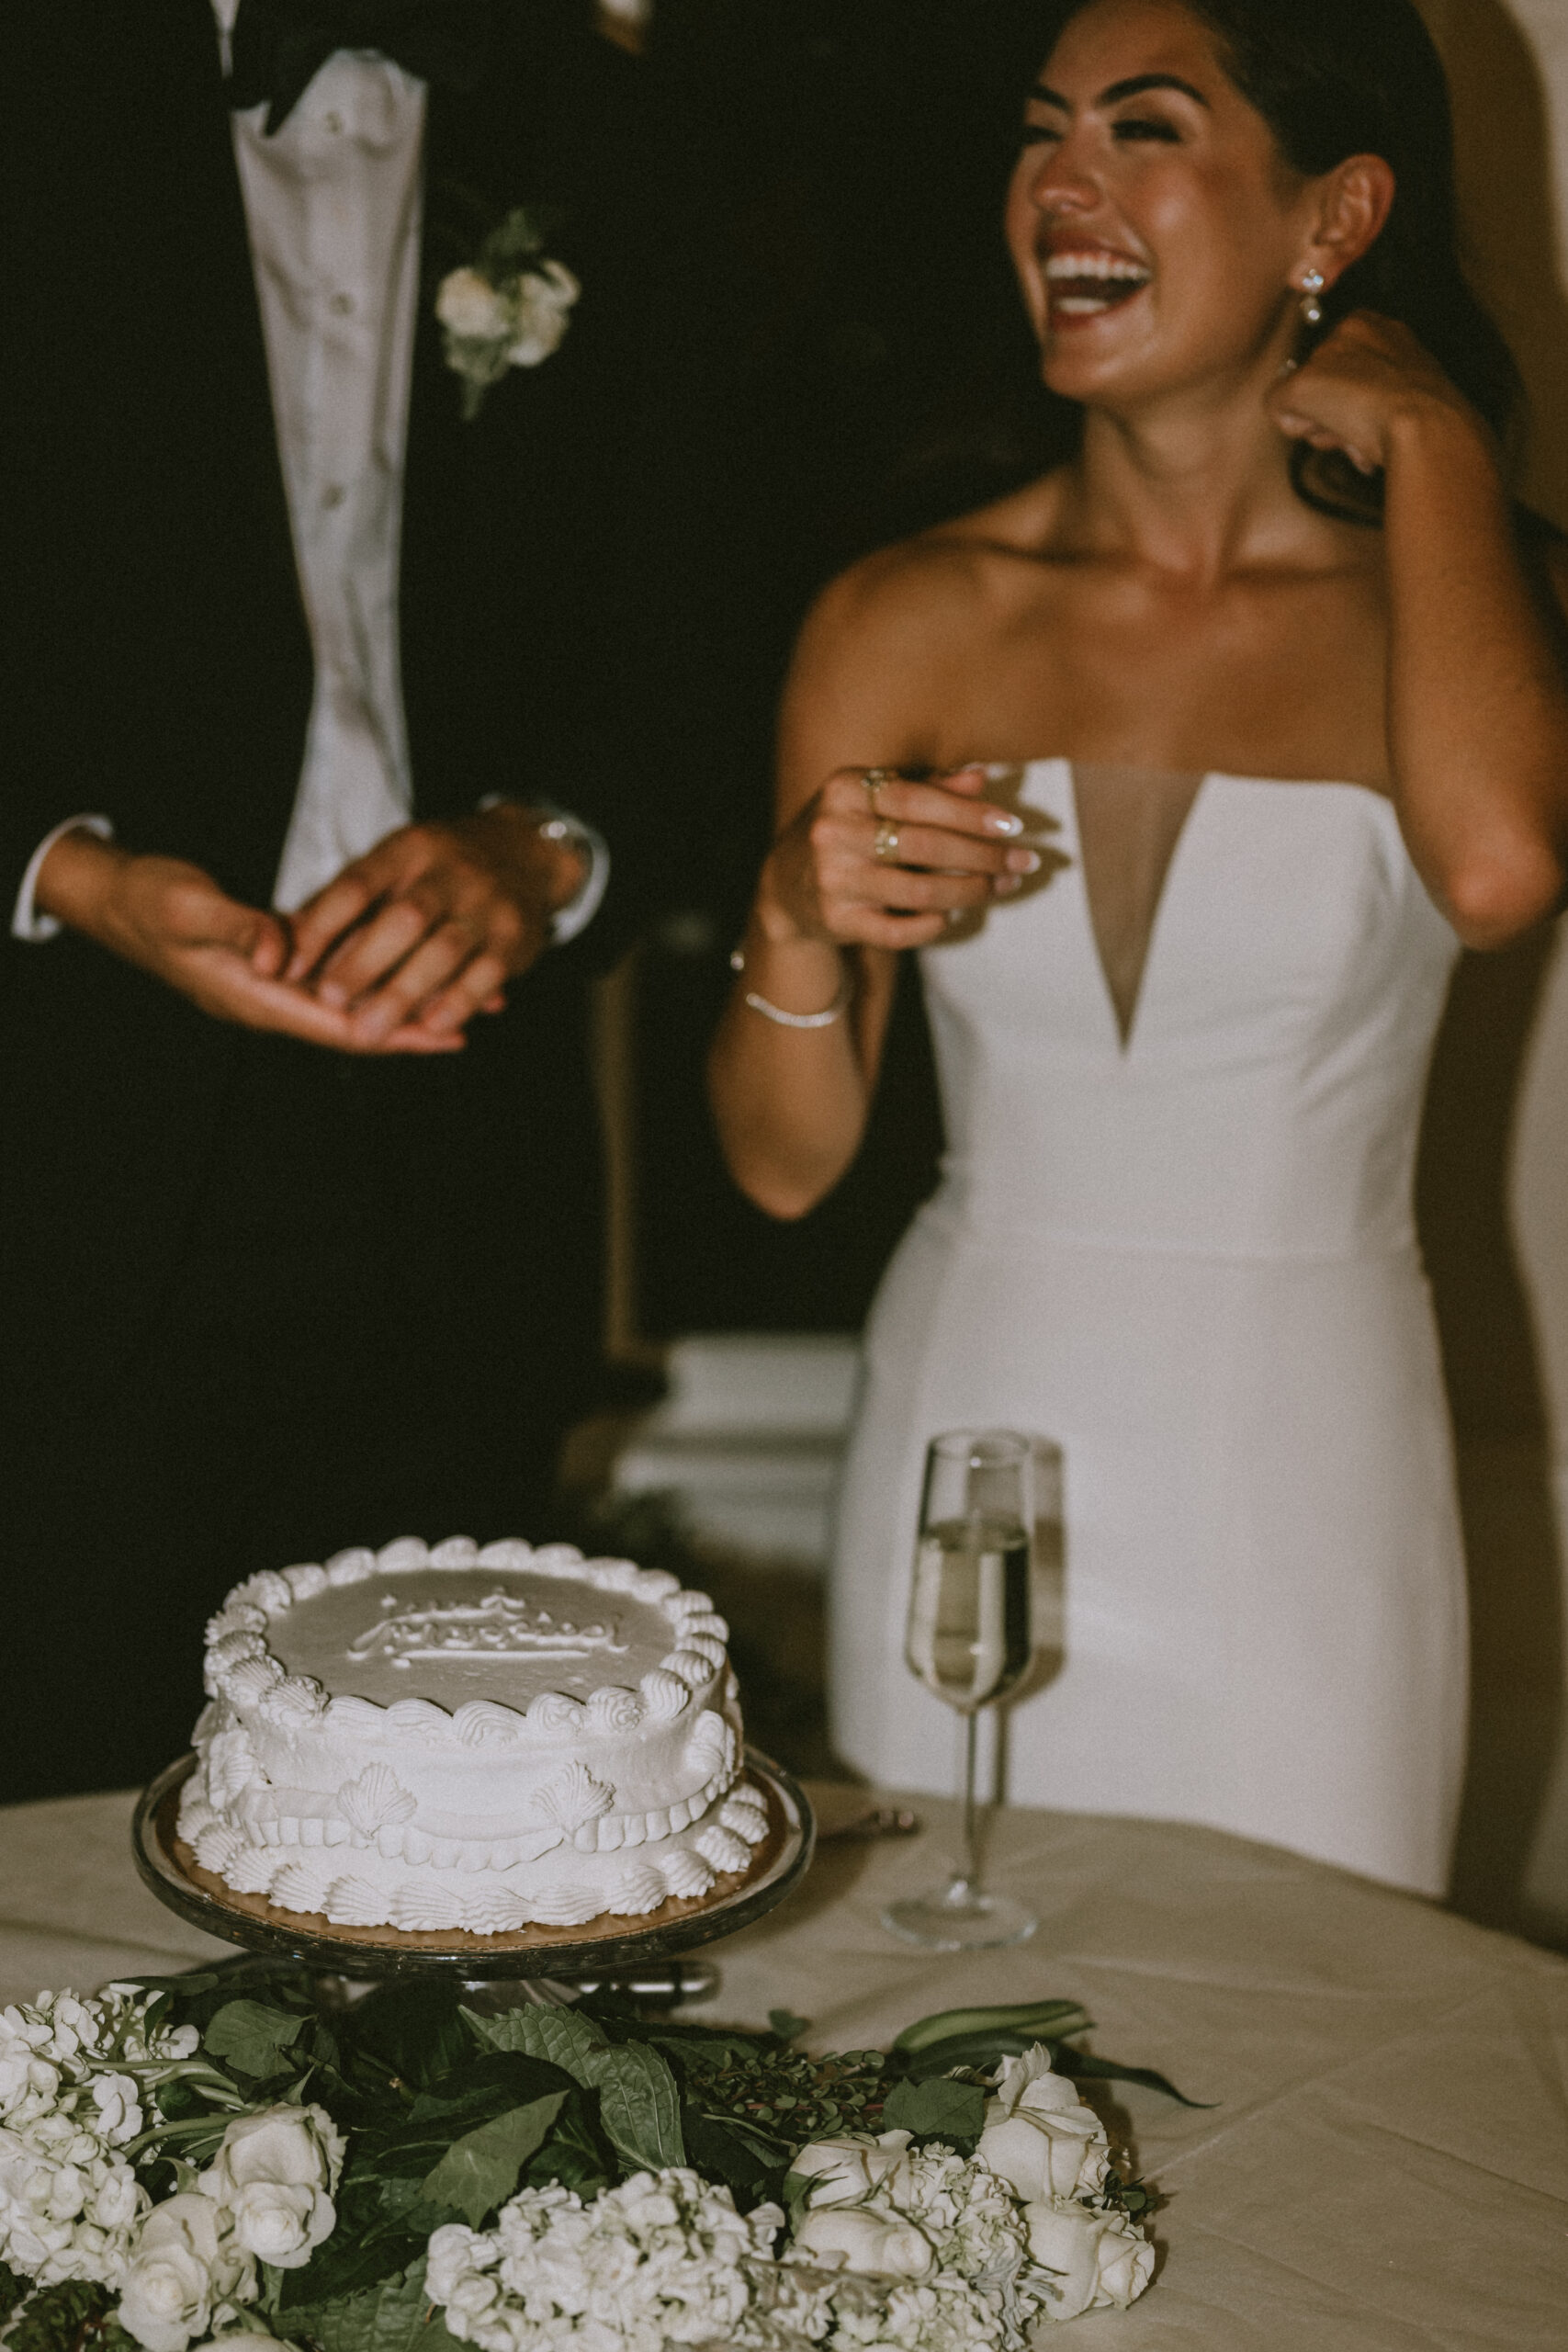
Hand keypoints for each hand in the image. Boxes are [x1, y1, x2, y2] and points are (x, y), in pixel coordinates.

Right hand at [33, 830, 459, 1051]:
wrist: (115, 896)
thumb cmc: (149, 899)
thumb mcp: (190, 907)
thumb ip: (240, 928)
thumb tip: (282, 954)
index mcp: (254, 996)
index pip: (339, 1027)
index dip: (397, 1031)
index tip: (450, 1030)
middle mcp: (269, 1001)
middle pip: (358, 1026)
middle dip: (418, 1023)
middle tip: (481, 1013)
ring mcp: (271, 986)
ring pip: (352, 1004)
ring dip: (404, 1001)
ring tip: (465, 996)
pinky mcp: (274, 964)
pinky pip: (337, 981)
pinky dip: (378, 978)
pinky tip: (410, 968)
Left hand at [284, 805, 586, 1043]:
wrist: (525, 854)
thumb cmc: (437, 870)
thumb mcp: (393, 865)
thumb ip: (342, 904)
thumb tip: (281, 942)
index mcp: (407, 850)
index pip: (357, 886)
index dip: (321, 926)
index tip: (288, 966)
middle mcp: (449, 872)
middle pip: (404, 918)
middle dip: (364, 962)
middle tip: (329, 1001)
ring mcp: (486, 904)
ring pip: (443, 951)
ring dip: (404, 994)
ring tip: (369, 1031)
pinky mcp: (514, 937)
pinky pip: (485, 974)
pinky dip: (457, 1002)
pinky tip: (430, 1027)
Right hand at [758, 766, 1046, 949]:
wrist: (784, 886)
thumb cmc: (847, 832)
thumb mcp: (875, 799)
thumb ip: (927, 788)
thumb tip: (980, 776)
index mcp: (845, 789)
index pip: (917, 799)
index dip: (969, 813)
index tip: (1012, 825)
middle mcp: (834, 832)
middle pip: (925, 845)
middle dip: (983, 855)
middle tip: (1023, 860)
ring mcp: (833, 879)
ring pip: (920, 890)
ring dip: (971, 890)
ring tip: (1002, 885)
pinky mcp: (836, 920)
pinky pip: (899, 930)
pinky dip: (934, 923)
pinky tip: (954, 914)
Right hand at [1269, 311, 1483, 477]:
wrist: (1424, 429)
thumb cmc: (1366, 400)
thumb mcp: (1294, 393)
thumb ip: (1277, 398)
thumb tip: (1286, 411)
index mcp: (1356, 322)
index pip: (1309, 362)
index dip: (1302, 398)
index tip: (1308, 416)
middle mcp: (1387, 338)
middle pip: (1334, 389)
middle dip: (1327, 419)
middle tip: (1331, 432)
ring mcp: (1410, 368)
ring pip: (1359, 409)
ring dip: (1349, 434)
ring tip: (1357, 445)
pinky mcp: (1427, 399)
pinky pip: (1385, 423)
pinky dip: (1375, 441)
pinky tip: (1375, 452)